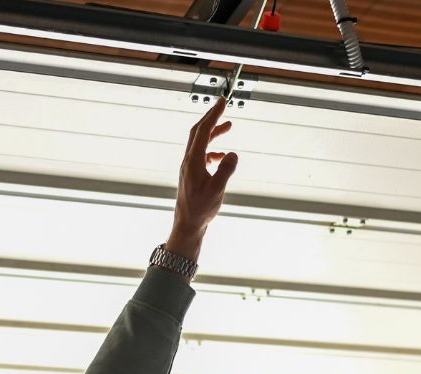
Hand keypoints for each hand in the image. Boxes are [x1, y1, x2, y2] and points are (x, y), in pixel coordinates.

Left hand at [165, 98, 238, 262]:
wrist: (187, 224)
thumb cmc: (200, 209)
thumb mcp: (217, 190)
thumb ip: (225, 171)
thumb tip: (233, 154)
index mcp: (193, 161)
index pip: (203, 131)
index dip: (213, 115)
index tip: (222, 101)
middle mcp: (188, 161)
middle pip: (198, 132)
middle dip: (211, 117)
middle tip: (222, 104)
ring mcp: (189, 168)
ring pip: (200, 143)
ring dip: (213, 133)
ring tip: (228, 126)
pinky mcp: (191, 175)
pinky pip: (201, 155)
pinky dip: (212, 150)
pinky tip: (222, 156)